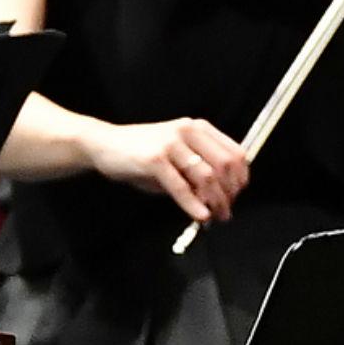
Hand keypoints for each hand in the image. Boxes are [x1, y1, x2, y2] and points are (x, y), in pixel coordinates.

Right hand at [84, 117, 248, 223]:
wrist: (103, 144)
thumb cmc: (139, 153)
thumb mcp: (174, 157)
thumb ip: (196, 172)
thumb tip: (218, 198)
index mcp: (196, 128)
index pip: (235, 153)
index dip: (240, 179)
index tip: (235, 196)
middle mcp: (186, 131)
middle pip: (225, 166)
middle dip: (229, 194)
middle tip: (225, 212)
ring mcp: (170, 144)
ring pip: (206, 177)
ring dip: (214, 202)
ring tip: (213, 216)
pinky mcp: (155, 159)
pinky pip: (181, 187)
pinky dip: (193, 205)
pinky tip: (199, 215)